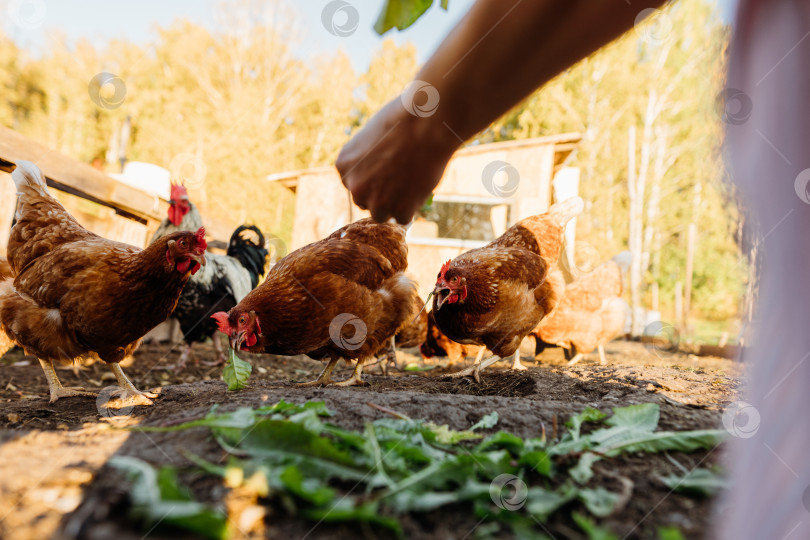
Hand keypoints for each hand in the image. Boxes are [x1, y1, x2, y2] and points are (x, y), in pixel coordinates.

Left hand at [336, 98, 457, 223]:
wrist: (427, 124)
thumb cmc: (403, 121)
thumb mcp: (373, 136)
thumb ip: (369, 160)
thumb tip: (378, 177)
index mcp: (343, 165)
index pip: (355, 184)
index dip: (373, 179)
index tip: (387, 170)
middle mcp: (355, 186)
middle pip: (365, 201)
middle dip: (381, 194)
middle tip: (402, 178)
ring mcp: (376, 201)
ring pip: (382, 214)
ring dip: (394, 204)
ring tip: (410, 183)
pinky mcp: (399, 210)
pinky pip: (403, 218)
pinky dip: (412, 207)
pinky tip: (419, 186)